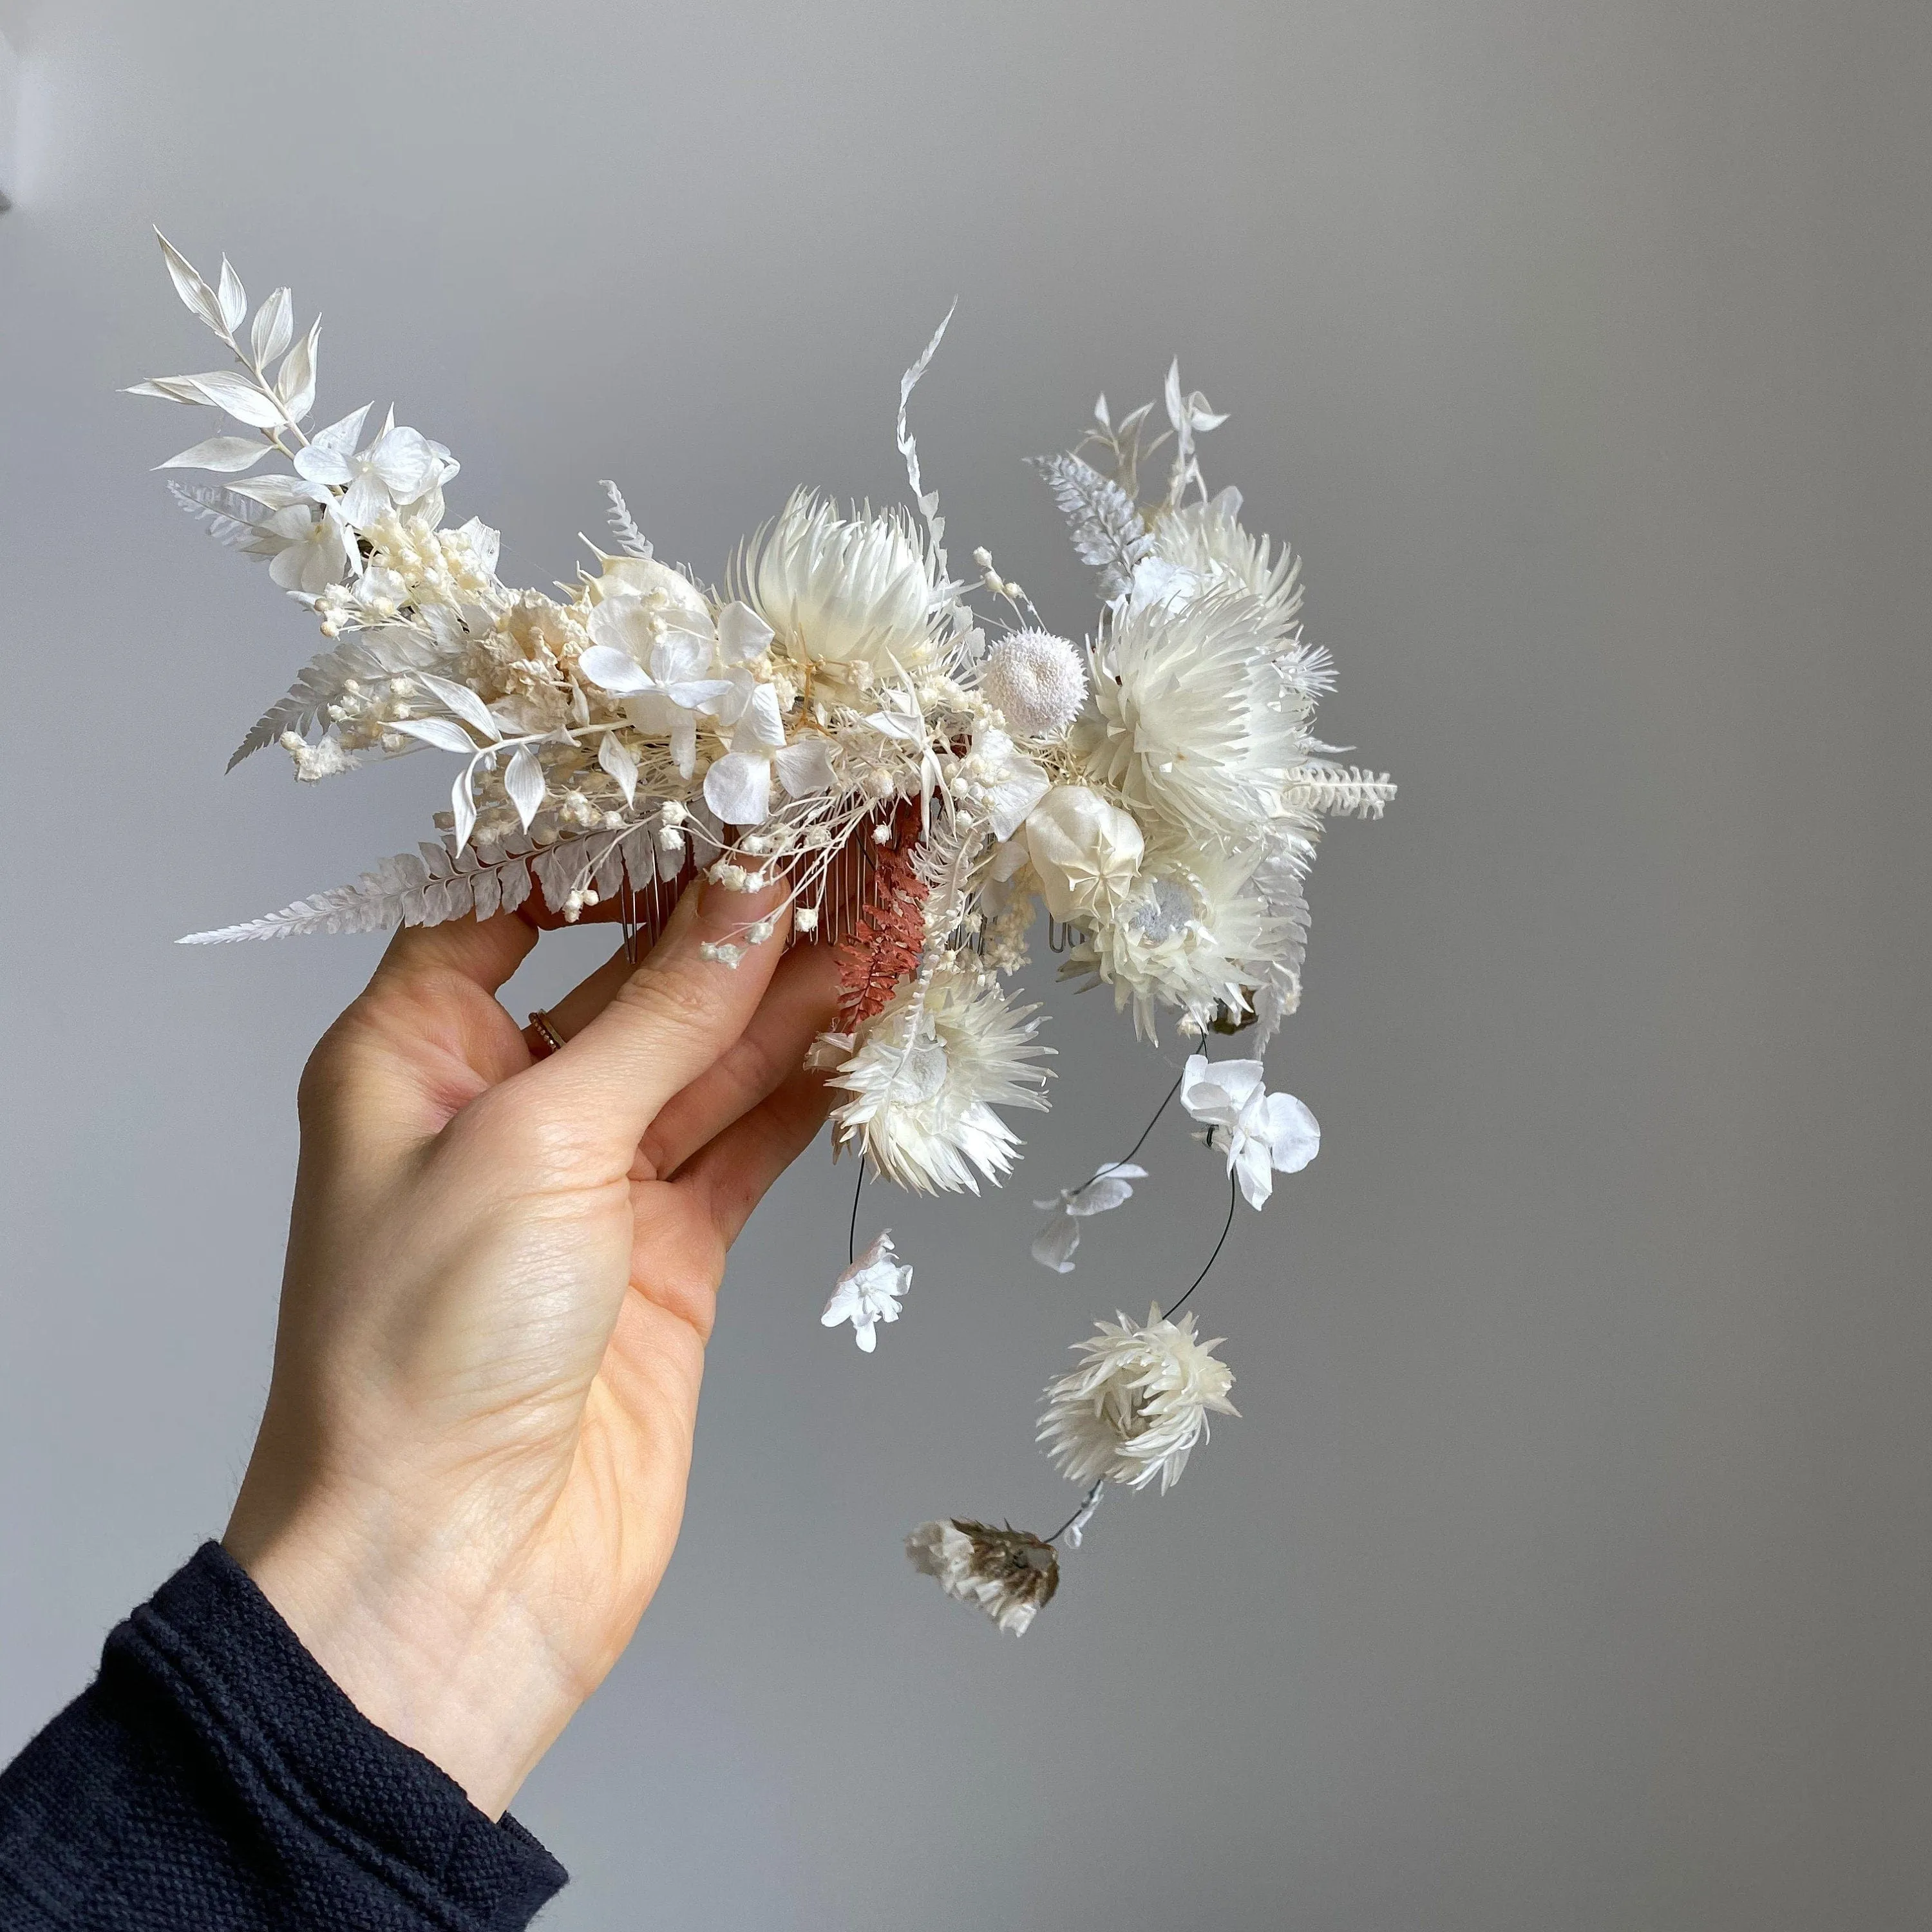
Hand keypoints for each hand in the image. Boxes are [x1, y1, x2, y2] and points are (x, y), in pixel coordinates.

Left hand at [223, 874, 839, 1816]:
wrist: (456, 1573)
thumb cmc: (422, 1353)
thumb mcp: (536, 1144)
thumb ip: (661, 1017)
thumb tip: (752, 893)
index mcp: (415, 1052)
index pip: (518, 901)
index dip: (624, 843)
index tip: (730, 788)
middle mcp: (503, 1103)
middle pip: (642, 974)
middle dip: (748, 910)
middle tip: (856, 837)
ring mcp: (595, 1179)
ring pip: (714, 1053)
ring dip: (802, 989)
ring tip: (897, 906)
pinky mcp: (669, 1249)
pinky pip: (750, 1138)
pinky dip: (813, 1084)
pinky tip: (874, 1020)